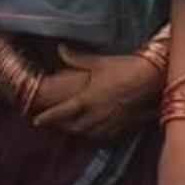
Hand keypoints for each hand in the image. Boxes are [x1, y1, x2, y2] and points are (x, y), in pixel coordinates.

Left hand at [26, 49, 158, 142]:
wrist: (148, 80)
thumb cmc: (122, 68)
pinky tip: (94, 129)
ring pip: (88, 134)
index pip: (62, 112)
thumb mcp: (97, 62)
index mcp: (87, 99)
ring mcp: (109, 124)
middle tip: (54, 124)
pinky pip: (104, 136)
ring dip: (78, 132)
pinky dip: (95, 134)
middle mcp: (95, 115)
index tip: (36, 121)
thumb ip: (77, 58)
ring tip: (72, 127)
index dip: (48, 118)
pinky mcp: (121, 127)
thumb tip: (60, 48)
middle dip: (62, 127)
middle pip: (74, 128)